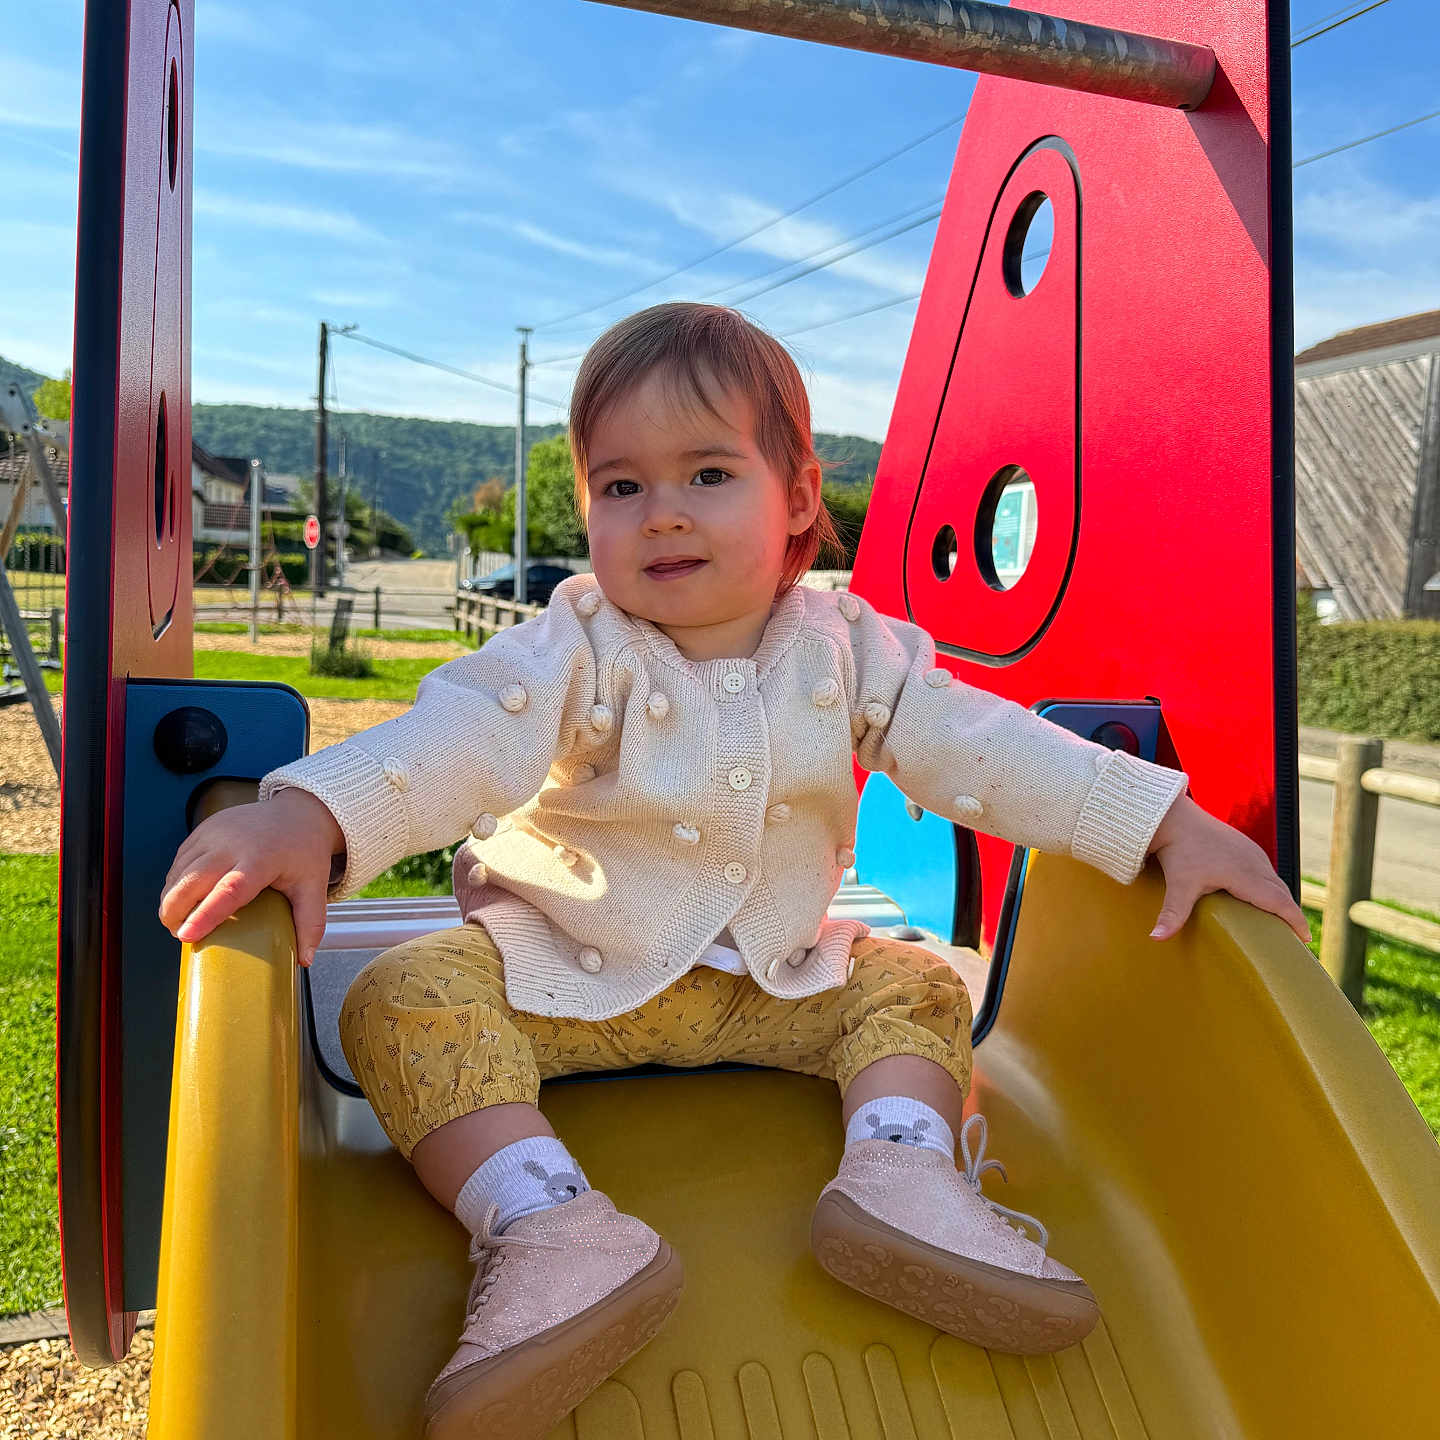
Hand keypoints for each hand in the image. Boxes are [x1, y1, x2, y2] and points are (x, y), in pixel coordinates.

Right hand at [158, 789, 344, 966]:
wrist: (299, 812)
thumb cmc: (304, 851)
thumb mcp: (313, 886)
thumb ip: (310, 924)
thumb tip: (305, 960)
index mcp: (261, 859)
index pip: (228, 890)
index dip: (205, 914)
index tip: (186, 935)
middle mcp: (232, 843)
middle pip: (191, 881)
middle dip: (175, 912)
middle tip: (179, 935)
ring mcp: (214, 833)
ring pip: (179, 872)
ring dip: (172, 899)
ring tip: (179, 921)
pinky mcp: (203, 829)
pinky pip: (179, 860)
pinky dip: (175, 882)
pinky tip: (183, 898)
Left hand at [1146, 794, 1310, 943]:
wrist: (1174, 817)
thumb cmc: (1178, 851)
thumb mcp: (1179, 885)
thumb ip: (1173, 913)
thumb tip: (1156, 938)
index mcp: (1245, 874)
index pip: (1279, 901)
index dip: (1294, 920)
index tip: (1305, 939)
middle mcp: (1254, 862)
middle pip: (1281, 892)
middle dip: (1291, 914)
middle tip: (1297, 939)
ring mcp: (1251, 852)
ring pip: (1274, 881)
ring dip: (1282, 900)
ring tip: (1284, 922)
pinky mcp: (1244, 846)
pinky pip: (1265, 871)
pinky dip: (1271, 887)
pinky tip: (1265, 897)